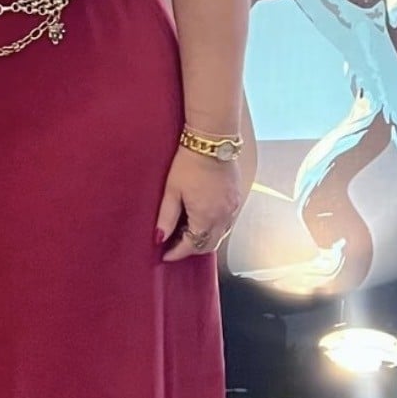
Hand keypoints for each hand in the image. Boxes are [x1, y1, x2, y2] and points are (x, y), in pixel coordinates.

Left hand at [156, 146, 241, 262]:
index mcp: (206, 217)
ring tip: (185, 232)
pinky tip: (201, 219)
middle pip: (208, 245)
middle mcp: (223, 217)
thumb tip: (159, 238)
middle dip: (191, 249)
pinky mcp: (237, 199)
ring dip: (204, 238)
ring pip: (220, 235)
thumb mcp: (172, 191)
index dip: (177, 253)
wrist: (212, 142)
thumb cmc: (190, 163)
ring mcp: (233, 208)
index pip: (192, 247)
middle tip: (174, 245)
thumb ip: (166, 217)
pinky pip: (227, 222)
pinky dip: (214, 227)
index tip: (166, 255)